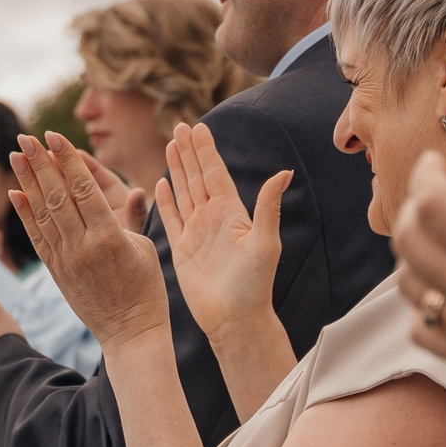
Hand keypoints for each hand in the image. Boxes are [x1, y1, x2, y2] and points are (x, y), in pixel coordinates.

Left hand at [8, 133, 169, 350]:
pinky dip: (25, 215)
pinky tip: (15, 193)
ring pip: (42, 214)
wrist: (129, 332)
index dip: (66, 160)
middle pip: (57, 197)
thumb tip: (135, 189)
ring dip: (27, 183)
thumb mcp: (144, 248)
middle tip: (26, 136)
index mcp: (109, 237)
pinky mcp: (56, 272)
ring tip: (16, 155)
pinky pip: (37, 238)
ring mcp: (66, 260)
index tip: (53, 136)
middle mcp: (83, 246)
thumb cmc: (147, 287)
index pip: (83, 189)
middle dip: (40, 164)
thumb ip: (129, 217)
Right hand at [154, 123, 287, 341]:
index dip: (206, 150)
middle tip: (179, 126)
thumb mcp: (265, 243)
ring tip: (170, 146)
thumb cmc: (254, 285)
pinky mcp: (182, 251)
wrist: (235, 320)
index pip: (215, 173)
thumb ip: (269, 206)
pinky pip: (171, 220)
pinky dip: (165, 201)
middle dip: (189, 152)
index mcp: (231, 213)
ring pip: (184, 193)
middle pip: (197, 177)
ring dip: (177, 169)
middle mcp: (213, 219)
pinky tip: (160, 184)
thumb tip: (285, 172)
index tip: (198, 127)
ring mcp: (197, 234)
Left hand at [392, 107, 445, 413]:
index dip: (424, 174)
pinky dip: (420, 304)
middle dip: (413, 206)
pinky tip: (442, 293)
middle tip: (432, 191)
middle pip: (408, 238)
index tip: (434, 161)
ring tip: (436, 235)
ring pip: (407, 283)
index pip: (430, 202)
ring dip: (413, 252)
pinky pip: (421, 330)